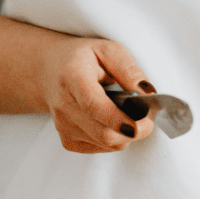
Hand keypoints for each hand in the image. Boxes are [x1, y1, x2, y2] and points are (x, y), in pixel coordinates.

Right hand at [39, 36, 156, 152]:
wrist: (50, 71)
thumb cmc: (84, 58)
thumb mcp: (109, 50)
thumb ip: (129, 70)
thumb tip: (147, 93)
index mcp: (73, 76)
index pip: (94, 105)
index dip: (118, 119)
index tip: (140, 124)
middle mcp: (64, 105)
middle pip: (103, 133)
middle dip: (134, 131)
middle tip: (148, 118)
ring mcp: (63, 126)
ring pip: (106, 143)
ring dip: (126, 134)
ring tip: (130, 113)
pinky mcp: (67, 140)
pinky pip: (100, 148)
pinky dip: (114, 138)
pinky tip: (112, 120)